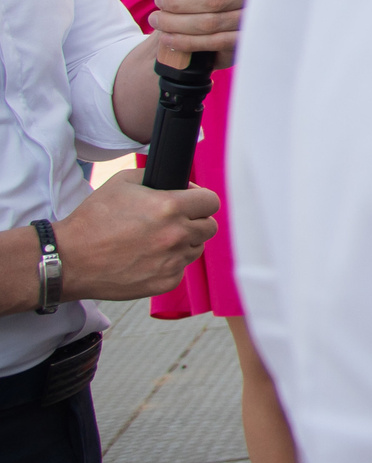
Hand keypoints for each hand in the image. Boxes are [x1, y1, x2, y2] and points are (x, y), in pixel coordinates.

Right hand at [56, 168, 220, 301]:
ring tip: (155, 240)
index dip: (200, 200)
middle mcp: (176, 235)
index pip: (211, 201)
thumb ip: (157, 179)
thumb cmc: (92, 220)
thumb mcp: (122, 182)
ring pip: (196, 248)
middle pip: (209, 226)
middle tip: (173, 221)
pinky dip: (169, 263)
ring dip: (184, 243)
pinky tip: (147, 258)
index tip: (191, 202)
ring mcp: (172, 261)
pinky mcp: (165, 282)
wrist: (69, 259)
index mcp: (170, 207)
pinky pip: (180, 269)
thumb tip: (182, 185)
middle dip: (195, 221)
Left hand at [151, 0, 261, 68]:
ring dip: (177, 23)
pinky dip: (186, 41)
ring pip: (213, 23)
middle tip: (160, 1)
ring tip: (158, 19)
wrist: (185, 29)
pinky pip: (216, 43)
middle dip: (179, 2)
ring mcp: (251, 19)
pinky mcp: (243, 42)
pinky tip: (169, 36)